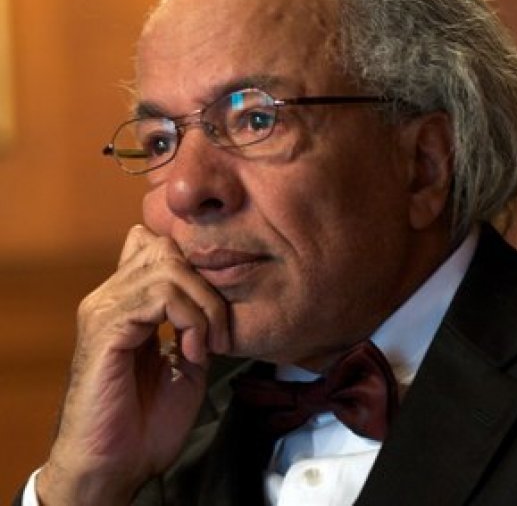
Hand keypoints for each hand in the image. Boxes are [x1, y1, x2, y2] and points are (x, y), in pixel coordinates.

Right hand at [36, 225, 230, 504]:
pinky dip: (190, 320)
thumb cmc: (148, 419)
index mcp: (127, 300)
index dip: (194, 266)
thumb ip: (194, 322)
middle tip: (218, 332)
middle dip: (206, 285)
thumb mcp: (185, 360)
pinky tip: (192, 352)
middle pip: (167, 248)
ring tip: (206, 346)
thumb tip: (215, 295)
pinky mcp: (105, 327)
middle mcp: (111, 295)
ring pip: (169, 267)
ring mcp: (104, 308)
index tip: (214, 311)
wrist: (115, 465)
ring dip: (203, 306)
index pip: (155, 245)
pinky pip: (160, 296)